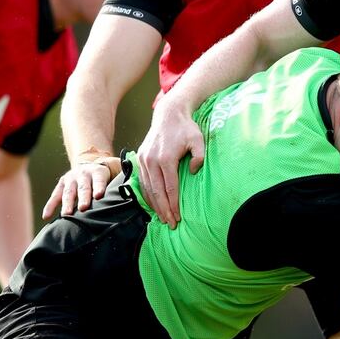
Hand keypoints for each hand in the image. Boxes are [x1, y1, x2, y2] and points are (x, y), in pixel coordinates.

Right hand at [42, 157, 121, 218]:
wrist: (91, 161)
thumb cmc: (109, 173)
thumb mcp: (117, 169)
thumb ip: (127, 177)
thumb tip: (142, 185)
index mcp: (99, 171)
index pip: (99, 179)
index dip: (98, 187)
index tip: (99, 196)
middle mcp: (83, 173)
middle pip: (83, 187)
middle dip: (82, 197)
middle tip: (82, 208)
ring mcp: (71, 178)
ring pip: (68, 191)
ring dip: (66, 203)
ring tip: (67, 215)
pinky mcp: (62, 184)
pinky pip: (55, 195)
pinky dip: (50, 205)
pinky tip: (46, 216)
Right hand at [135, 96, 204, 228]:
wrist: (168, 114)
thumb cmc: (186, 128)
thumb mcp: (198, 139)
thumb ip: (199, 156)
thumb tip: (194, 171)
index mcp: (166, 158)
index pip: (170, 188)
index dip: (174, 205)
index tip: (178, 217)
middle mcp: (152, 160)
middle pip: (157, 192)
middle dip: (164, 210)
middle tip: (171, 224)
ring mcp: (144, 160)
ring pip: (148, 188)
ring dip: (155, 205)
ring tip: (163, 218)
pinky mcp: (140, 158)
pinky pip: (143, 181)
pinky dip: (147, 194)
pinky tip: (153, 204)